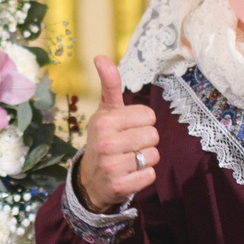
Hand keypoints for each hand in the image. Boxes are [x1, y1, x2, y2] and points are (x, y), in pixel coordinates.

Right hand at [75, 55, 160, 211]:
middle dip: (145, 141)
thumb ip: (109, 85)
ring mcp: (112, 167)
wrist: (89, 180)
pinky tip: (129, 174)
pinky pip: (150, 175)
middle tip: (128, 146)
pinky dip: (143, 176)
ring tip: (128, 159)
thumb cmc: (102, 139)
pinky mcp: (120, 186)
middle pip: (153, 136)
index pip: (148, 116)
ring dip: (145, 159)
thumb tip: (101, 57)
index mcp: (104, 122)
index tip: (127, 128)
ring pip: (154, 156)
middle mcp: (106, 144)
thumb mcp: (104, 112)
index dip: (142, 122)